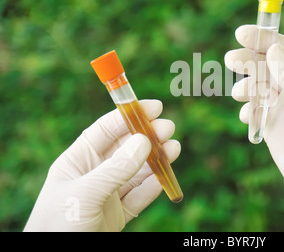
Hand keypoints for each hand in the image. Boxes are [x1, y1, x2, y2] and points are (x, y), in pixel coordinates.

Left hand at [24, 99, 180, 231]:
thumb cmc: (58, 226)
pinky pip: (140, 196)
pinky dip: (154, 186)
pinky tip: (165, 176)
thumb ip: (115, 169)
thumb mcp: (85, 194)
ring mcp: (108, 194)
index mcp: (77, 161)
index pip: (105, 131)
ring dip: (156, 159)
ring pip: (137, 171)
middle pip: (125, 148)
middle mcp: (94, 174)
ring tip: (174, 148)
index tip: (151, 107)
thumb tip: (144, 141)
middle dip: (147, 136)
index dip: (127, 116)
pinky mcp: (119, 214)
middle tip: (168, 127)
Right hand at [225, 25, 283, 230]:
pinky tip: (247, 115)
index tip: (243, 33)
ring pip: (261, 86)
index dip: (267, 40)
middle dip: (251, 60)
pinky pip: (255, 110)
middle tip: (232, 60)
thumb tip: (275, 52)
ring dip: (247, 85)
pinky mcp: (275, 128)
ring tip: (241, 93)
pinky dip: (248, 109)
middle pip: (272, 66)